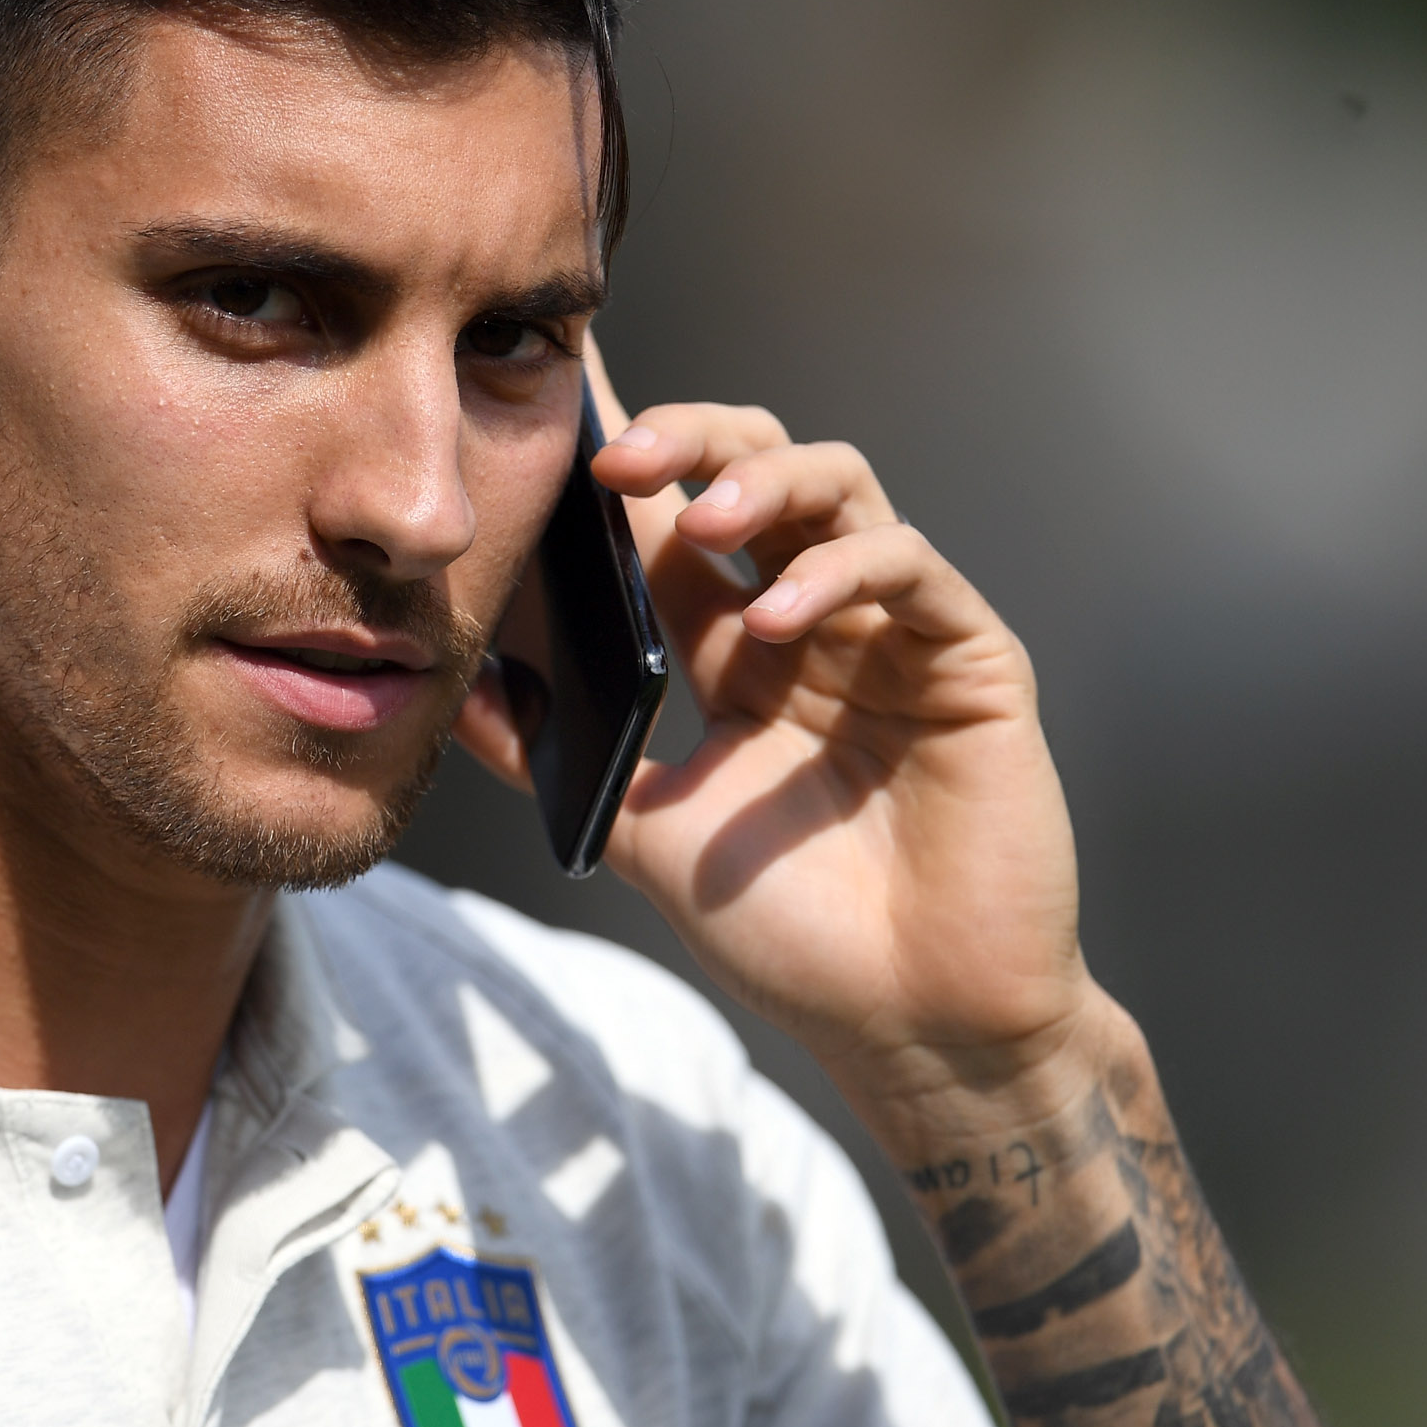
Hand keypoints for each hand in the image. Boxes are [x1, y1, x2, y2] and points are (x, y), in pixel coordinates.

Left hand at [455, 349, 1100, 1126]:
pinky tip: (783, 619)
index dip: (622, 448)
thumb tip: (456, 689)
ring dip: (766, 482)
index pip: (671, 515)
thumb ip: (557, 759)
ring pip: (839, 484)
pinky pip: (910, 568)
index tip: (554, 401)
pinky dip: (843, 570)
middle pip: (756, 464)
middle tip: (618, 457)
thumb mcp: (646, 833)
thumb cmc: (793, 934)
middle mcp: (812, 616)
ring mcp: (892, 631)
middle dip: (688, 437)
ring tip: (708, 519)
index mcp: (734, 645)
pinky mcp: (970, 658)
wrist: (911, 1025)